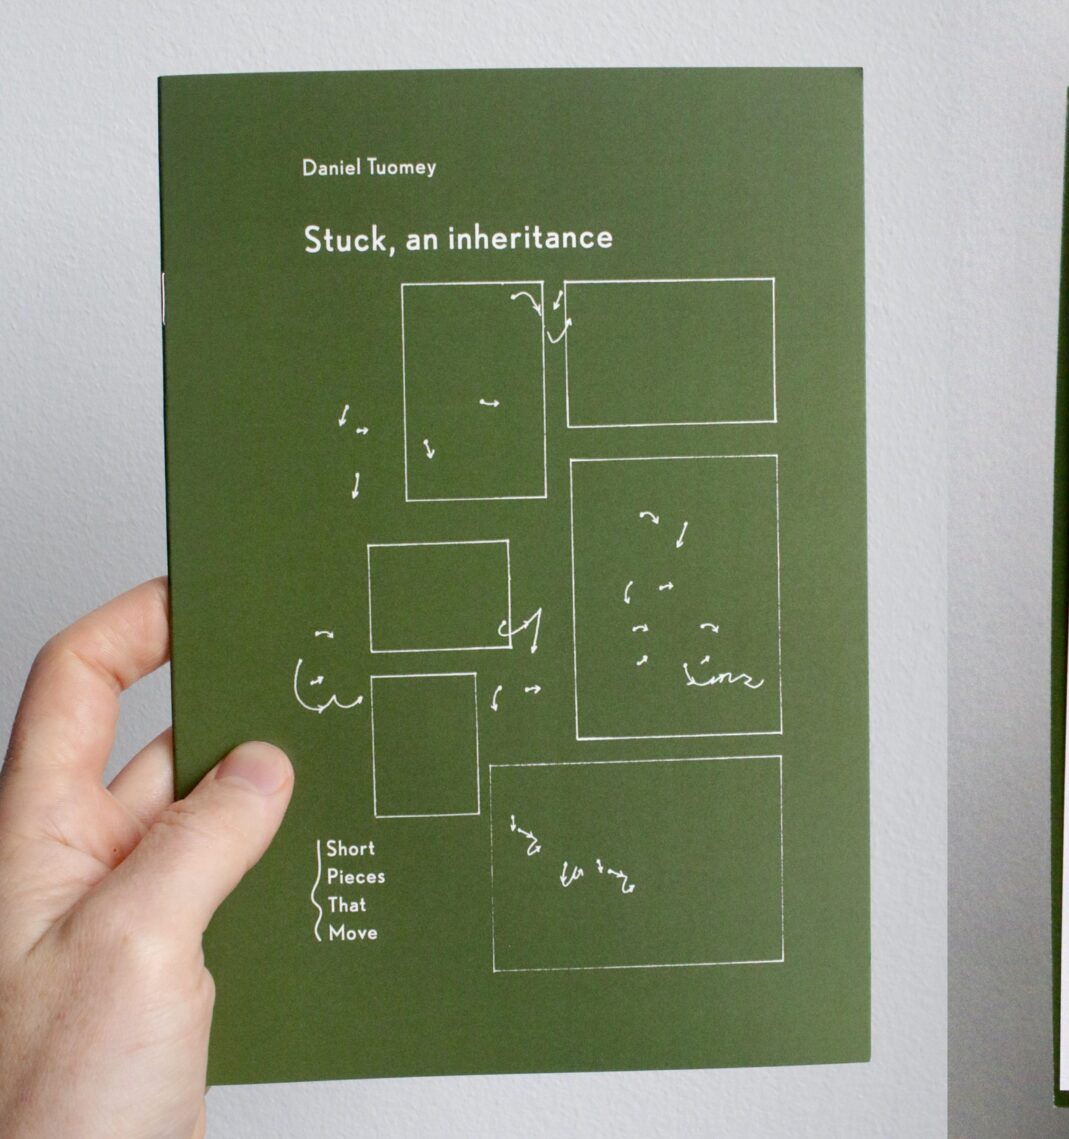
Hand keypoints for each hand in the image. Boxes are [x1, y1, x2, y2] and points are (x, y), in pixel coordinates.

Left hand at [0, 580, 294, 1138]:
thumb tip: (261, 766)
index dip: (136, 625)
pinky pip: (228, 898)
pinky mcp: (164, 984)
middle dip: (233, 710)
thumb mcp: (137, 947)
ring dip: (270, 803)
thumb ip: (201, 843)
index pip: (75, 688)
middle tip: (312, 679)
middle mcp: (71, 875)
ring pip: (205, 829)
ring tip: (343, 774)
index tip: (210, 593)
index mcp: (35, 840)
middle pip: (153, 751)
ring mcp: (118, 931)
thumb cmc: (54, 1107)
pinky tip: (331, 872)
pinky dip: (281, 874)